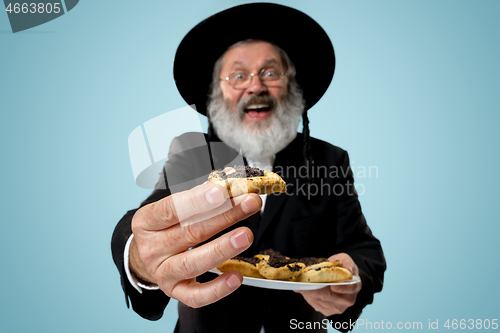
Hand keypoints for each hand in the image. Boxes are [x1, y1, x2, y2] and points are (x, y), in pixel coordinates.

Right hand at [129, 183, 261, 307]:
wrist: (148, 256)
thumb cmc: (169, 226)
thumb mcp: (177, 206)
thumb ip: (204, 193)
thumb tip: (232, 178)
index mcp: (147, 221)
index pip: (172, 208)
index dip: (197, 200)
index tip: (222, 192)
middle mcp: (151, 248)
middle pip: (190, 232)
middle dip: (224, 216)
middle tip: (250, 203)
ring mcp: (162, 272)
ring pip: (192, 263)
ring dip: (222, 248)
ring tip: (245, 236)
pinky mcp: (175, 292)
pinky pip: (196, 296)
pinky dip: (218, 289)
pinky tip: (236, 276)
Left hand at [294, 253, 361, 315]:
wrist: (340, 279)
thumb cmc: (341, 268)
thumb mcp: (345, 259)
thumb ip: (346, 262)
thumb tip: (347, 269)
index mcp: (355, 286)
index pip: (350, 288)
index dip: (341, 288)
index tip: (333, 286)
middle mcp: (348, 300)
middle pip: (329, 296)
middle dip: (314, 289)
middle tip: (303, 284)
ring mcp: (338, 307)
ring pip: (319, 300)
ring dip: (308, 292)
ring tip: (301, 284)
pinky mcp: (328, 311)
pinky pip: (315, 304)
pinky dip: (308, 296)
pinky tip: (305, 289)